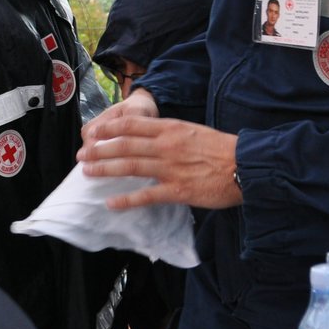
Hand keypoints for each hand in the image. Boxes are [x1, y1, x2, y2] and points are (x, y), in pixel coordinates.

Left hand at [78, 92, 240, 210]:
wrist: (247, 165)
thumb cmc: (223, 149)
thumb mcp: (194, 131)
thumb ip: (170, 134)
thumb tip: (150, 136)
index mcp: (170, 129)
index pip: (132, 124)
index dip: (109, 128)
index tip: (92, 132)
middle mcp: (166, 146)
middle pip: (125, 145)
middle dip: (99, 149)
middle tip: (81, 154)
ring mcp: (170, 169)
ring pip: (130, 167)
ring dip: (105, 169)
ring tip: (87, 172)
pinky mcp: (178, 191)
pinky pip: (146, 195)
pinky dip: (126, 200)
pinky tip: (111, 203)